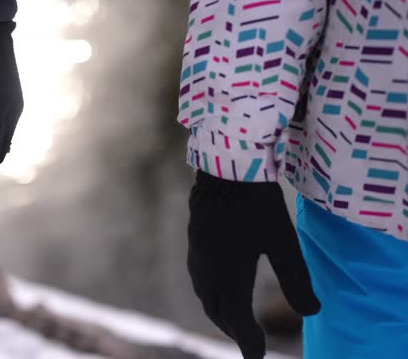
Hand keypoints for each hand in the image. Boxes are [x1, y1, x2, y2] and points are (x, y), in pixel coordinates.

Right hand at [187, 171, 319, 357]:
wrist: (225, 168)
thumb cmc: (257, 203)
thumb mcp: (283, 242)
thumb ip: (296, 280)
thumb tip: (313, 312)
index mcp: (229, 274)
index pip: (237, 319)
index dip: (248, 342)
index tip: (257, 358)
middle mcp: (208, 270)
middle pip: (217, 311)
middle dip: (233, 330)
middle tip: (249, 343)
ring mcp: (198, 255)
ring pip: (205, 296)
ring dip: (219, 313)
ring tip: (234, 320)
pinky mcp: (195, 242)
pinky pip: (199, 280)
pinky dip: (211, 294)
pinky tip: (219, 287)